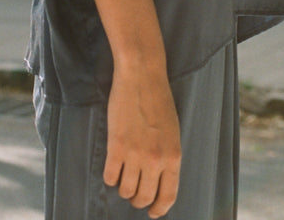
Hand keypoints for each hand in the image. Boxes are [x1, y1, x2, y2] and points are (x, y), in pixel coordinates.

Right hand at [103, 64, 181, 218]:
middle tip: (134, 195)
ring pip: (126, 190)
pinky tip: (112, 168)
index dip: (159, 209)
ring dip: (123, 188)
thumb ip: (167, 157)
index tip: (153, 213)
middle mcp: (156, 160)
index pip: (168, 196)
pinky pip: (110, 176)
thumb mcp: (172, 132)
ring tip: (123, 177)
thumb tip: (159, 180)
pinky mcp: (116, 146)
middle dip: (138, 201)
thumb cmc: (158, 101)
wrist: (142, 76)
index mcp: (173, 157)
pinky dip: (110, 177)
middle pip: (144, 197)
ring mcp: (135, 154)